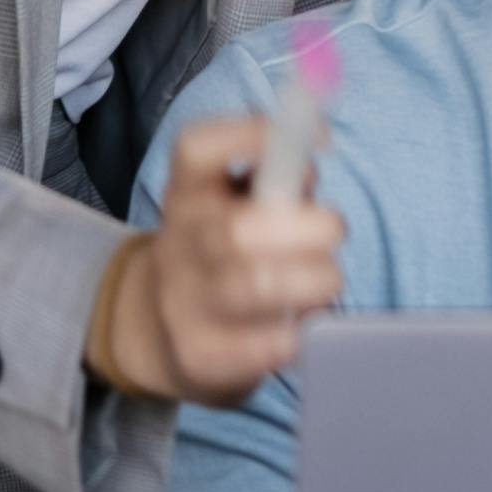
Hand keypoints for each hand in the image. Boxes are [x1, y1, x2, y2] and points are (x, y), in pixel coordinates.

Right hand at [86, 114, 345, 404]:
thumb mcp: (234, 205)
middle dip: (307, 228)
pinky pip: (263, 345)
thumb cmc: (221, 254)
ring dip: (312, 281)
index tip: (319, 139)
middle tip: (334, 230)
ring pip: (253, 288)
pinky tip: (304, 324)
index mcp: (186, 192)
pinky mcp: (200, 355)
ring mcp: (183, 303)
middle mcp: (177, 243)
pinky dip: (299, 332)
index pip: (197, 150)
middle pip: (236, 230)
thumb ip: (274, 182)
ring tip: (326, 280)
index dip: (255, 135)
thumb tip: (308, 170)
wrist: (157, 329)